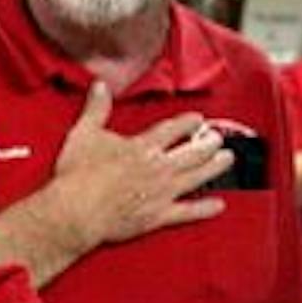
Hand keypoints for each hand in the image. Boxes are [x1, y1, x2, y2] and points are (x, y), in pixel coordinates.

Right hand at [45, 83, 229, 249]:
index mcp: (143, 146)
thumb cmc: (78, 174)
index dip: (187, 123)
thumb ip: (96, 109)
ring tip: (226, 160)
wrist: (76, 210)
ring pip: (196, 177)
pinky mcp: (157, 216)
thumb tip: (100, 86)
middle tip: (217, 139)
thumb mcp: (84, 134)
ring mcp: (161, 192)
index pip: (172, 130)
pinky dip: (204, 209)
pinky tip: (218, 205)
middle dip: (208, 143)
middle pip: (193, 152)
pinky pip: (187, 212)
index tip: (197, 120)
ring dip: (214, 168)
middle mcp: (159, 167)